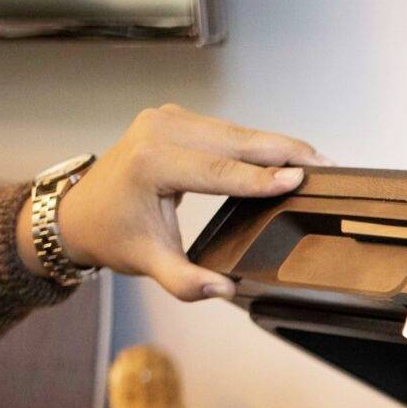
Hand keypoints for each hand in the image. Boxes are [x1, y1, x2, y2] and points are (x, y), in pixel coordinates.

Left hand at [22, 103, 329, 301]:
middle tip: (325, 164)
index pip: (219, 172)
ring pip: (235, 130)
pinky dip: (256, 141)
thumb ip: (185, 282)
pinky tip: (283, 152)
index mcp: (151, 163)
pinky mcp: (175, 117)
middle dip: (283, 151)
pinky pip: (225, 128)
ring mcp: (167, 118)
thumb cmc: (113, 235)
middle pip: (235, 140)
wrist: (80, 211)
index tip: (299, 180)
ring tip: (314, 159)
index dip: (262, 178)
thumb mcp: (148, 263)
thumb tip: (224, 290)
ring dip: (276, 144)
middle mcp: (159, 131)